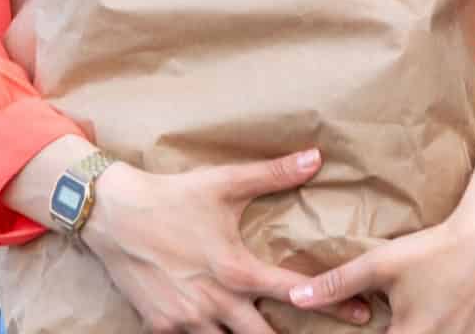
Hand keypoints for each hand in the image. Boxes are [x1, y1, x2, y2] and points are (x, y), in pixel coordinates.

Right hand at [79, 147, 374, 333]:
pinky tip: (216, 327)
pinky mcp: (162, 327)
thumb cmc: (172, 196)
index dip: (334, 304)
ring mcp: (188, 320)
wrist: (112, 214)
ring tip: (264, 330)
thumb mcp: (224, 182)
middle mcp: (216, 303)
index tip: (362, 312)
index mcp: (236, 270)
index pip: (295, 293)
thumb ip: (273, 175)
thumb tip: (316, 158)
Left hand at [286, 210, 474, 333]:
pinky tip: (452, 317)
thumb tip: (296, 297)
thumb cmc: (439, 250)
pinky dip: (455, 332)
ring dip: (426, 333)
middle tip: (399, 318)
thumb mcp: (383, 264)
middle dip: (397, 333)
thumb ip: (338, 284)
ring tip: (425, 314)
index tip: (377, 325)